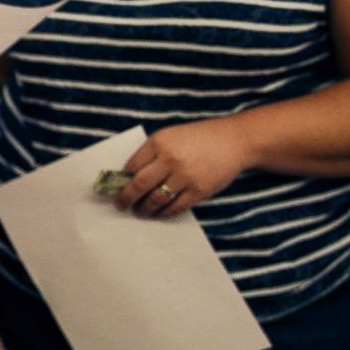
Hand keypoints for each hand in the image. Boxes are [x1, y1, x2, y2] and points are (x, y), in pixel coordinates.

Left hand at [115, 119, 253, 218]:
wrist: (234, 141)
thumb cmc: (198, 138)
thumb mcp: (170, 136)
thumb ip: (152, 153)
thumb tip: (130, 176)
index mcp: (159, 142)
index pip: (131, 166)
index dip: (121, 180)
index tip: (115, 189)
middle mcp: (169, 159)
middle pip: (139, 185)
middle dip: (126, 198)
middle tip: (121, 205)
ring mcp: (185, 176)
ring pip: (155, 200)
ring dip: (144, 209)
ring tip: (139, 211)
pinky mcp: (199, 190)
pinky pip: (175, 207)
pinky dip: (163, 213)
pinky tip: (158, 213)